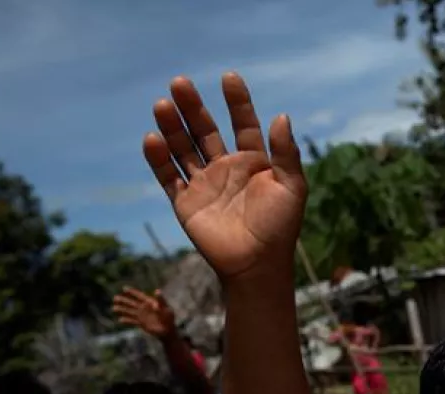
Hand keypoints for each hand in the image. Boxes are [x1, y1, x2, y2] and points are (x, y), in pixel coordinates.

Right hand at [113, 287, 176, 339]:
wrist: (168, 331)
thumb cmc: (168, 318)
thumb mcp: (165, 308)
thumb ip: (161, 300)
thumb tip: (157, 291)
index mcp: (150, 303)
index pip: (140, 296)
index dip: (132, 292)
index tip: (124, 288)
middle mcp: (145, 308)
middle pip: (132, 303)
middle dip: (123, 300)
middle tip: (114, 298)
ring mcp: (142, 316)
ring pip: (130, 312)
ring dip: (122, 310)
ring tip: (113, 308)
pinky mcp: (141, 323)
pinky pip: (132, 321)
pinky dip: (126, 320)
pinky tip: (120, 320)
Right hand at [144, 73, 306, 281]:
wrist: (258, 265)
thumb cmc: (280, 227)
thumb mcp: (292, 187)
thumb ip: (286, 153)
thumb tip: (281, 115)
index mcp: (253, 162)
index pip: (243, 124)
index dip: (237, 102)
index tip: (229, 77)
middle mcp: (226, 169)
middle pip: (205, 130)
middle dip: (193, 108)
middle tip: (180, 83)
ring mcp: (204, 184)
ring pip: (183, 148)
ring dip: (172, 127)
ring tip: (162, 104)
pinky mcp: (185, 202)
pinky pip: (168, 176)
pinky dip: (159, 159)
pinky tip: (152, 139)